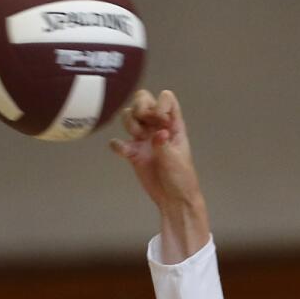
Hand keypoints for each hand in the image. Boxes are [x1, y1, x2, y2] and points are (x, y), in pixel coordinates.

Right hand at [110, 89, 208, 258]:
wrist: (173, 200)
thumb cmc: (182, 179)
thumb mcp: (176, 161)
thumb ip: (164, 145)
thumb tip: (159, 134)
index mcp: (173, 125)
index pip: (166, 98)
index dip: (160, 104)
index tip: (160, 121)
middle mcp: (157, 127)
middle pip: (143, 100)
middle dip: (140, 107)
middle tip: (144, 126)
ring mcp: (144, 138)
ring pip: (129, 116)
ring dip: (130, 123)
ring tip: (138, 139)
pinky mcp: (133, 152)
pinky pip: (118, 142)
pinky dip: (117, 145)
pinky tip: (125, 152)